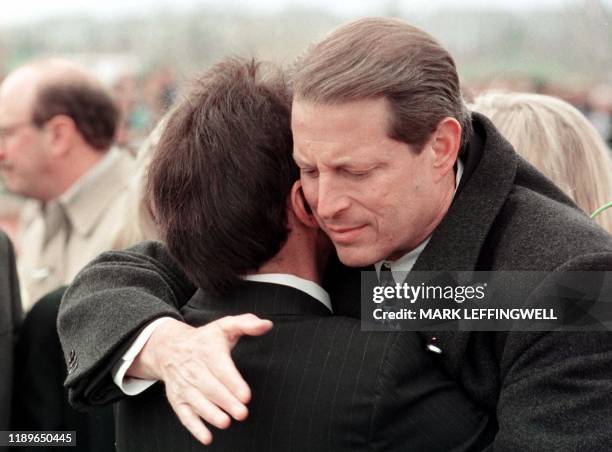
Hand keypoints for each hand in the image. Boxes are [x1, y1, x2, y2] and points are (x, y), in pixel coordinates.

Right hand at [127, 314, 272, 443]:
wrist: (169, 347)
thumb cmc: (205, 339)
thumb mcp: (225, 326)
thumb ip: (247, 324)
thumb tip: (266, 325)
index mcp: (208, 351)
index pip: (221, 368)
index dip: (233, 382)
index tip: (246, 395)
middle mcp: (194, 369)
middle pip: (210, 388)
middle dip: (226, 401)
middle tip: (242, 413)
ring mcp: (184, 386)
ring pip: (197, 402)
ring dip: (211, 414)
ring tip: (226, 422)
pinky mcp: (177, 399)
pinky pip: (184, 415)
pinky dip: (194, 427)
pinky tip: (207, 437)